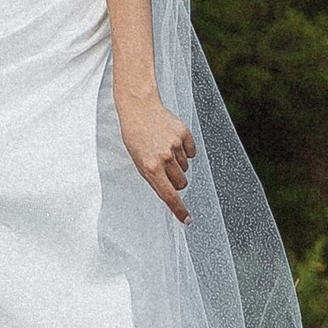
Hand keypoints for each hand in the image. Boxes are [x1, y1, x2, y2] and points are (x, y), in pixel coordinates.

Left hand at [117, 89, 196, 223]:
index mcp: (150, 167)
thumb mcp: (138, 160)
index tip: (187, 220)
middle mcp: (164, 158)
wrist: (139, 107)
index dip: (178, 210)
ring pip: (186, 168)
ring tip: (163, 148)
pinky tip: (172, 140)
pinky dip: (185, 150)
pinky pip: (191, 153)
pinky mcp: (184, 133)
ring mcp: (175, 145)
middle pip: (181, 183)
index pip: (168, 195)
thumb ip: (154, 177)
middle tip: (165, 168)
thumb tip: (172, 193)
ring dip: (177, 163)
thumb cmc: (135, 136)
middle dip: (176, 180)